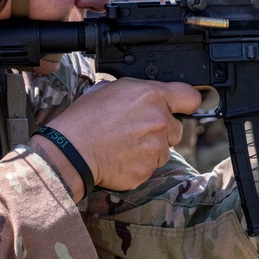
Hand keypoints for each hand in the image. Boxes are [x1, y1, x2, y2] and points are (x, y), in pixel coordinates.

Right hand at [37, 78, 200, 193]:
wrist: (69, 151)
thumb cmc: (85, 118)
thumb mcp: (111, 89)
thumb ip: (140, 92)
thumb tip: (151, 95)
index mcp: (152, 96)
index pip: (189, 97)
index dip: (185, 103)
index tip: (182, 107)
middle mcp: (159, 121)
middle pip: (176, 128)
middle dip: (161, 131)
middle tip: (136, 131)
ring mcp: (155, 148)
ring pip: (164, 150)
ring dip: (150, 149)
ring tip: (123, 145)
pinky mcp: (147, 170)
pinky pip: (151, 168)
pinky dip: (139, 165)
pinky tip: (121, 158)